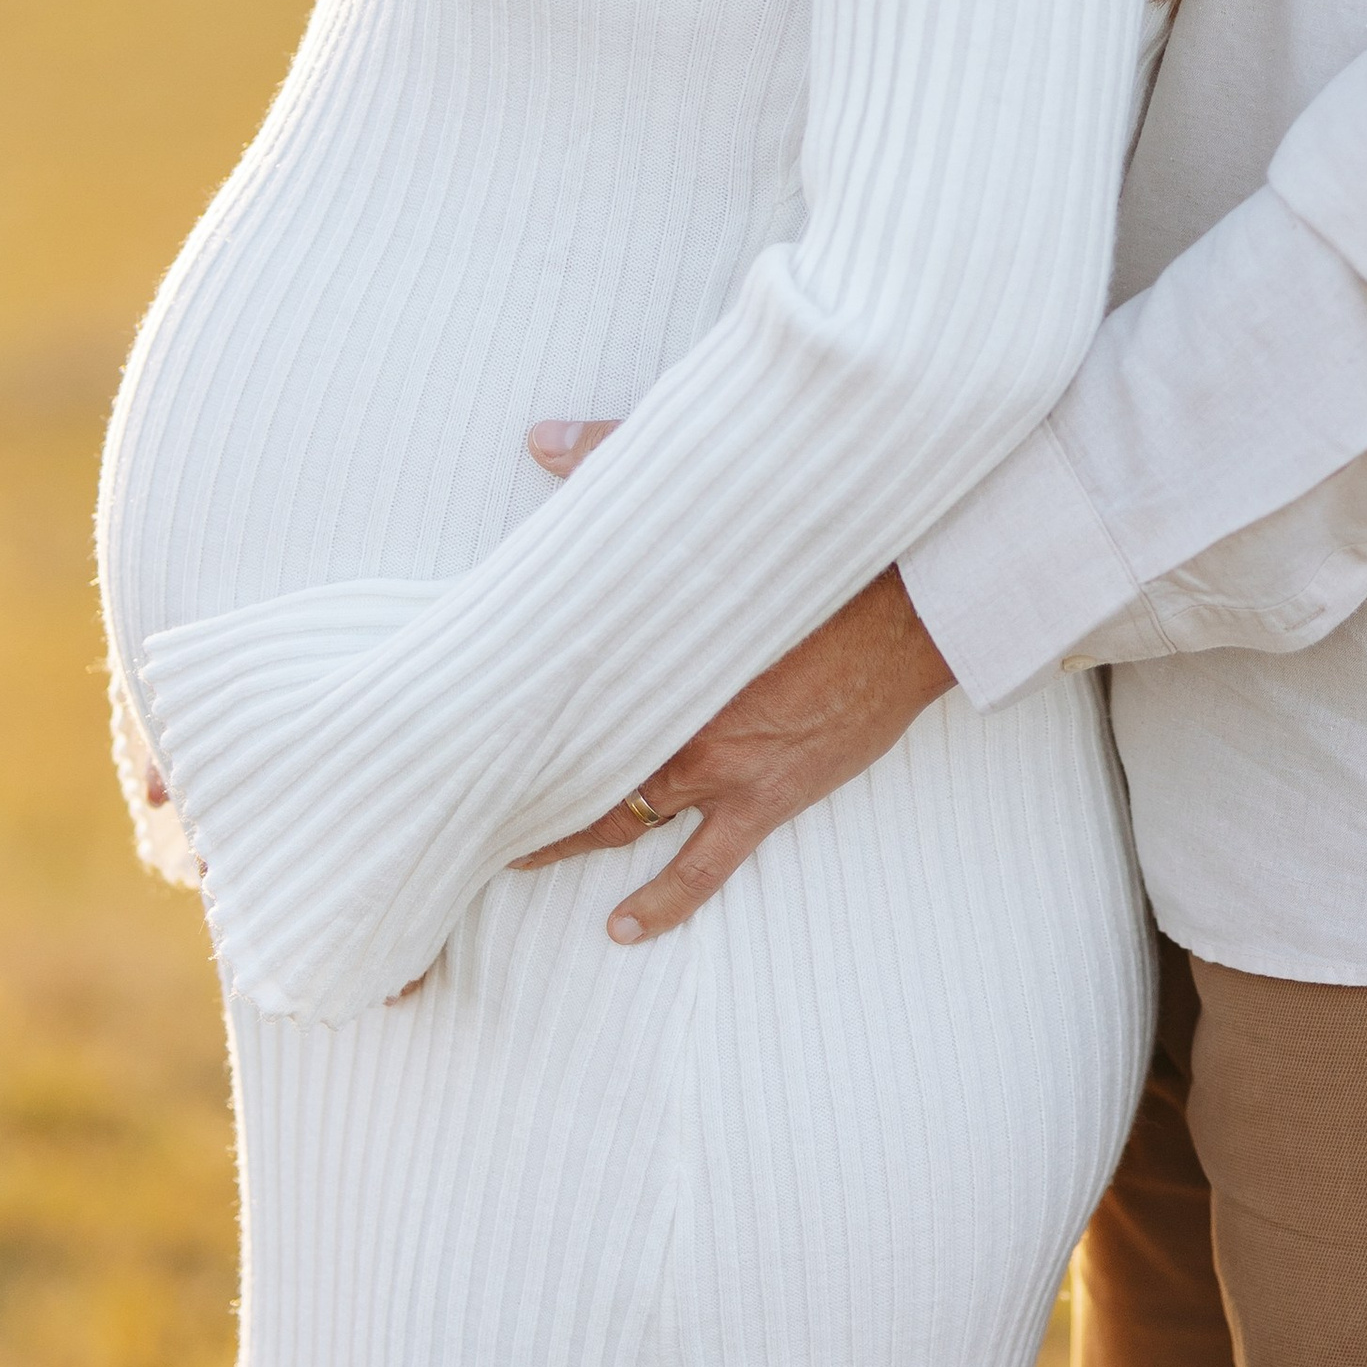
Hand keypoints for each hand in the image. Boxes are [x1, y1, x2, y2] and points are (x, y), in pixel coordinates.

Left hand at [515, 419, 956, 942]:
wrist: (915, 607)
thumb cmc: (814, 553)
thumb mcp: (714, 504)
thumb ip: (616, 462)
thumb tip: (540, 438)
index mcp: (651, 653)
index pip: (556, 691)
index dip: (502, 711)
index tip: (452, 724)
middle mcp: (675, 722)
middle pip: (577, 763)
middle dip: (521, 786)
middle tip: (464, 806)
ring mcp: (723, 771)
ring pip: (624, 820)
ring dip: (569, 841)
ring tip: (512, 860)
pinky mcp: (769, 800)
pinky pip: (704, 867)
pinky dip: (661, 902)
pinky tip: (622, 927)